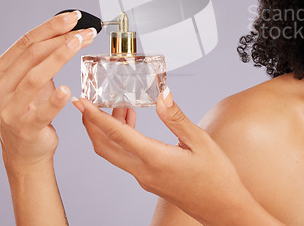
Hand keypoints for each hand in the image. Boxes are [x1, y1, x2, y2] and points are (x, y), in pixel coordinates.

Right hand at [0, 11, 95, 167]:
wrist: (25, 150)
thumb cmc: (29, 110)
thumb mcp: (29, 81)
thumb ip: (39, 59)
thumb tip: (68, 30)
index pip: (25, 42)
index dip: (50, 27)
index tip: (73, 17)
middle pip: (32, 55)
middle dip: (62, 38)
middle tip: (85, 31)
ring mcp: (9, 110)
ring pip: (36, 77)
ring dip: (61, 56)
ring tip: (80, 44)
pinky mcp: (25, 128)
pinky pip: (41, 111)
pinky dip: (54, 99)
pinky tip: (67, 89)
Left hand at [74, 89, 249, 223]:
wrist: (222, 208)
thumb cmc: (216, 177)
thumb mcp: (200, 141)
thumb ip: (176, 118)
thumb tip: (161, 95)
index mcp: (155, 159)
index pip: (117, 135)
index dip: (95, 116)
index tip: (81, 102)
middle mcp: (144, 171)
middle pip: (104, 147)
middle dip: (91, 123)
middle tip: (89, 102)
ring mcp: (145, 178)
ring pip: (115, 152)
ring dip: (109, 130)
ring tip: (118, 106)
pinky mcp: (150, 180)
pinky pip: (126, 157)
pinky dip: (122, 139)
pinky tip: (133, 124)